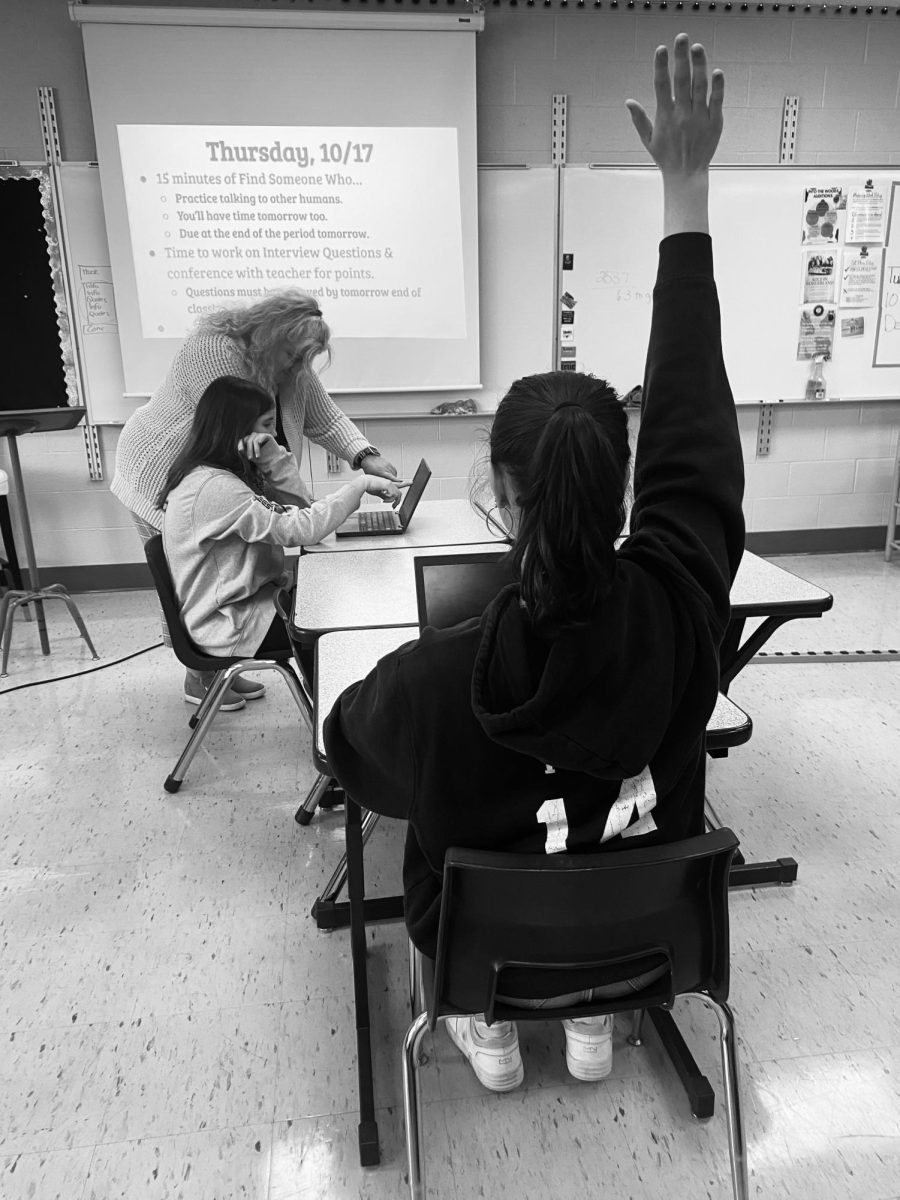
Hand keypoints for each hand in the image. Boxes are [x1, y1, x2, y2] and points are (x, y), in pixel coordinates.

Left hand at [238, 432, 278, 462]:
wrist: (273, 459)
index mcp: (249, 440)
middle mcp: (254, 436)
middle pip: (248, 440)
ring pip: (254, 440)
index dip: (241, 444)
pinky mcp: (267, 436)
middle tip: (250, 458)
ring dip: (255, 449)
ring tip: (257, 456)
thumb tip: (239, 448)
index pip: (243, 440)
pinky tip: (259, 443)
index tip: (240, 450)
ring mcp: (261, 435)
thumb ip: (245, 452)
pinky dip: (260, 439)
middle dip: (249, 450)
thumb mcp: (252, 456)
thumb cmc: (262, 458)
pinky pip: (262, 436)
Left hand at [359, 453, 398, 480]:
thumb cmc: (368, 468)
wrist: (367, 458)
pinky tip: (390, 474)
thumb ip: (378, 480)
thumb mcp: (372, 476)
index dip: (396, 480)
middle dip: (395, 480)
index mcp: (381, 471)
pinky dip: (393, 472)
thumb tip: (383, 485)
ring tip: (391, 480)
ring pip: (394, 472)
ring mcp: (387, 464)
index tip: (399, 483)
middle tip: (393, 484)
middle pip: (394, 475)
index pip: (391, 477)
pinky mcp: (388, 462)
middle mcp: (385, 467)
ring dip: (394, 476)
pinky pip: (393, 468)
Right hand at [364, 475, 408, 507]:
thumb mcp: (378, 492)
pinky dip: (389, 499)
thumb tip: (387, 499)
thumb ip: (384, 495)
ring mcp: (389, 483)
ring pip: (397, 494)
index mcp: (388, 484)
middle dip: (398, 500)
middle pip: (400, 491)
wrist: (364, 482)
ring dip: (392, 501)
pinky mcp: (388, 485)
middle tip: (394, 507)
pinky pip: (393, 495)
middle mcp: (390, 483)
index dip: (405, 483)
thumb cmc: (369, 486)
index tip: (411, 482)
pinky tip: (384, 500)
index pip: (398, 484)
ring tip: (385, 502)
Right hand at [625, 36, 723, 179]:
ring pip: (700, 86)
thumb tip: (628, 102)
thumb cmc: (666, 157)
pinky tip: (716, 71)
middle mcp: (682, 115)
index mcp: (665, 117)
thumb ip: (639, 119)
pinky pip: (717, 101)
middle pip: (681, 80)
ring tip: (697, 47)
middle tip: (681, 37)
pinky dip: (717, 87)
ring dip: (699, 65)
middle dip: (681, 57)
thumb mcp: (649, 140)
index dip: (661, 66)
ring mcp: (699, 118)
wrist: (686, 176)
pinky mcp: (714, 123)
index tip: (661, 49)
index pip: (661, 86)